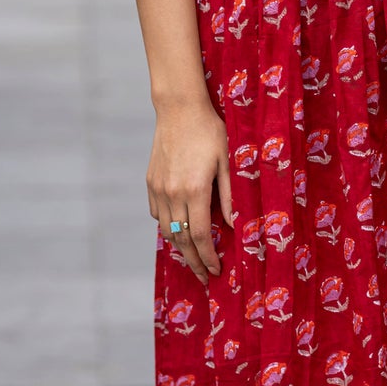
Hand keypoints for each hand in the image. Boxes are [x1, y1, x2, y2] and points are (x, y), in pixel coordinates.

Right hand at [146, 96, 231, 283]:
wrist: (179, 109)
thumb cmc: (210, 131)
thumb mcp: (227, 162)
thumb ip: (230, 196)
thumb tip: (235, 226)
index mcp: (195, 190)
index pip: (201, 236)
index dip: (209, 257)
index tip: (216, 270)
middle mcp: (173, 193)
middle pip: (182, 240)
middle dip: (195, 262)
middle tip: (205, 276)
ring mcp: (159, 188)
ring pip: (167, 230)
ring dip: (180, 247)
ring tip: (194, 257)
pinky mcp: (150, 182)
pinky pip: (158, 214)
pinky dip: (168, 226)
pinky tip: (179, 229)